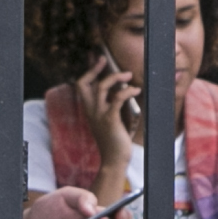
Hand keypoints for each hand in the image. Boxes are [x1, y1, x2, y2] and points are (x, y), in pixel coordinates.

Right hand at [77, 59, 143, 178]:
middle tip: (104, 59)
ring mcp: (99, 115)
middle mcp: (91, 110)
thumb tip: (122, 86)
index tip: (97, 59)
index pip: (81, 86)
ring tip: (129, 75)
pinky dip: (127, 91)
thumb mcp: (111, 117)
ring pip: (102, 87)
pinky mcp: (110, 120)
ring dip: (116, 77)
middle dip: (93, 69)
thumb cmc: (115, 138)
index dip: (88, 71)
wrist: (114, 159)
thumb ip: (113, 103)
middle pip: (83, 83)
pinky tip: (136, 90)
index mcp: (90, 109)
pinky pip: (117, 99)